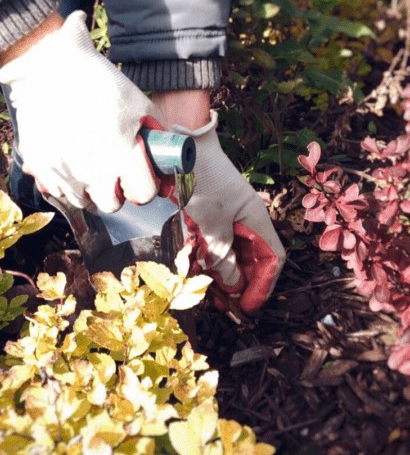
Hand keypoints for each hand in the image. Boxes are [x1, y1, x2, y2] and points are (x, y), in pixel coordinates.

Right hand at [0, 11, 165, 211]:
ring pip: (83, 201)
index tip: (142, 177)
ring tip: (92, 166)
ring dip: (91, 190)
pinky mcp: (39, 165)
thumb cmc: (101, 83)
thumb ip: (157, 133)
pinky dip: (67, 182)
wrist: (52, 66)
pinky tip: (71, 161)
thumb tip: (167, 158)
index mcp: (120, 152)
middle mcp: (90, 168)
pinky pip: (57, 190)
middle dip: (118, 192)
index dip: (146, 186)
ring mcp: (62, 169)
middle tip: (116, 173)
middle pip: (111, 205)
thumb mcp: (139, 103)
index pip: (143, 193)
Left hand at [172, 111, 285, 314]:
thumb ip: (223, 258)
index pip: (272, 259)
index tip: (247, 306)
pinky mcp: (209, 214)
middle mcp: (246, 219)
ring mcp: (227, 216)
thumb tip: (233, 286)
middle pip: (252, 259)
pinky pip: (214, 241)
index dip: (263, 284)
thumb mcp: (212, 225)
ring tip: (207, 288)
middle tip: (222, 303)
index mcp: (257, 219)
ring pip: (231, 252)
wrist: (182, 148)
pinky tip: (195, 265)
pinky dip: (207, 255)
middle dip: (240, 282)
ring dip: (221, 271)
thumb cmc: (202, 181)